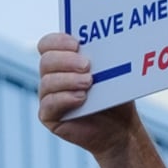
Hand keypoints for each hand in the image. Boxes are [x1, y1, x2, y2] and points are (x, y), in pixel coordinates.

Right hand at [35, 32, 133, 154]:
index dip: (58, 41)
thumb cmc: (115, 97)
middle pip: (46, 61)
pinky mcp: (49, 116)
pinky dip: (65, 98)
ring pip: (47, 82)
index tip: (77, 44)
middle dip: (66, 60)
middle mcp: (51, 77)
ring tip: (89, 83)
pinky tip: (81, 98)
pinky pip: (49, 104)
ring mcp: (48, 96)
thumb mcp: (111, 73)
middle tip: (87, 66)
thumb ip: (102, 56)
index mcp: (62, 61)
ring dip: (68, 80)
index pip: (47, 44)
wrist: (120, 128)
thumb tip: (105, 39)